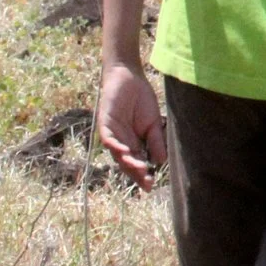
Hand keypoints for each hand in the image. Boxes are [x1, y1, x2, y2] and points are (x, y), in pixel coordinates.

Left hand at [96, 63, 166, 188]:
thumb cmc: (141, 100)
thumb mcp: (153, 124)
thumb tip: (161, 161)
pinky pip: (108, 139)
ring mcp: (112, 134)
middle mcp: (121, 142)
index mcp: (133, 143)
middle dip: (136, 173)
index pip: (137, 163)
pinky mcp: (105, 124)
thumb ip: (156, 142)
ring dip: (127, 162)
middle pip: (126, 162)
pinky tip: (126, 151)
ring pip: (117, 153)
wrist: (129, 79)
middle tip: (146, 182)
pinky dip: (115, 146)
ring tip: (140, 169)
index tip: (151, 186)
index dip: (142, 175)